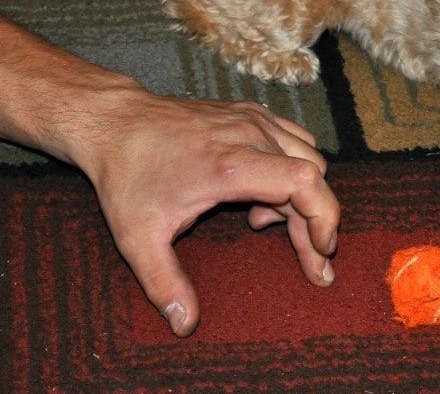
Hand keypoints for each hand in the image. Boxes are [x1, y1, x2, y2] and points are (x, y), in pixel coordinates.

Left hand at [80, 92, 339, 336]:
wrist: (115, 122)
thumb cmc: (127, 176)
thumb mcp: (139, 237)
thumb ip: (165, 283)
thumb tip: (184, 325)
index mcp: (230, 166)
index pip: (305, 182)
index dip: (324, 218)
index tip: (321, 252)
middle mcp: (250, 137)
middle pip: (313, 177)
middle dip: (316, 222)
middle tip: (307, 260)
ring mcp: (253, 120)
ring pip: (309, 157)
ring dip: (302, 194)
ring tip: (263, 221)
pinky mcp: (252, 114)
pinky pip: (295, 140)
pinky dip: (293, 169)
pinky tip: (260, 193)